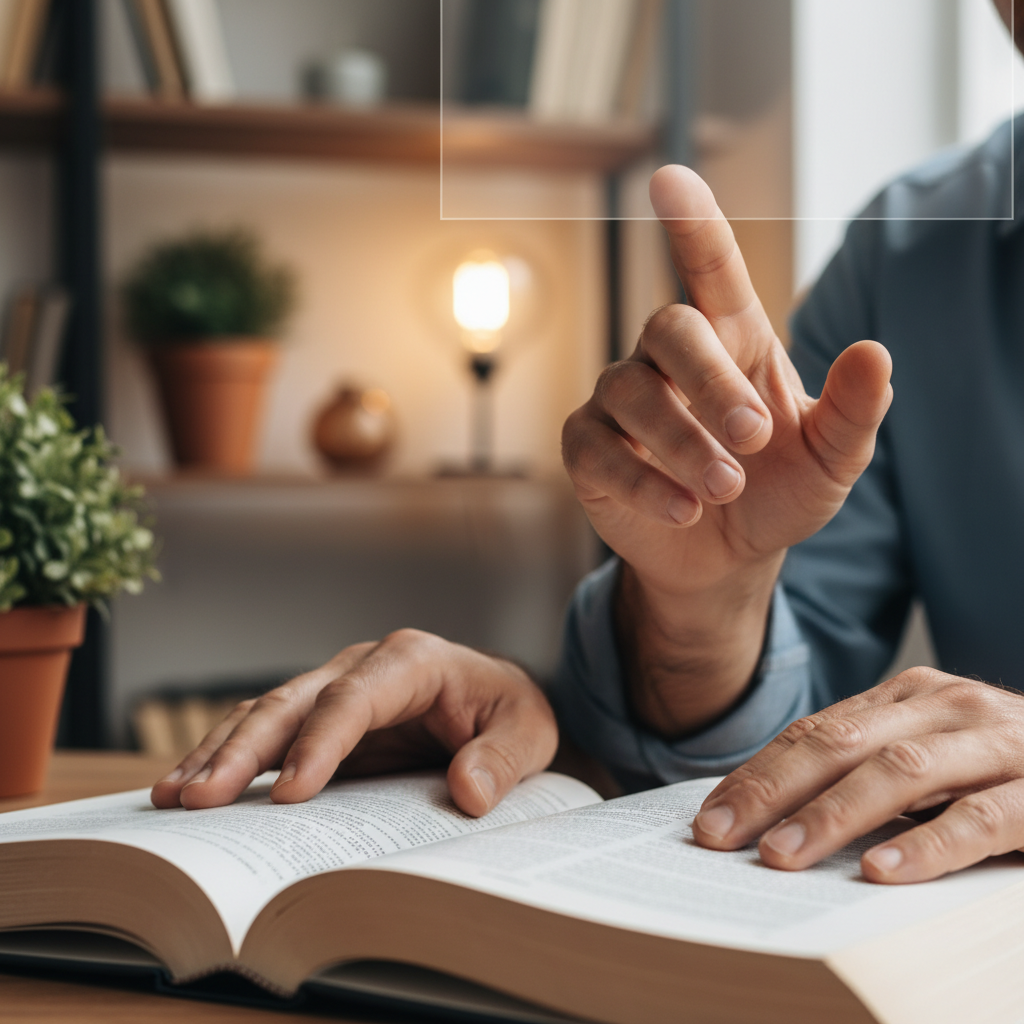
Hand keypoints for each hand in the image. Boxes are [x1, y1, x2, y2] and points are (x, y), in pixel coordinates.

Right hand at [150, 629, 557, 816]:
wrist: (497, 699)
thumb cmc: (510, 710)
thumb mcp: (529, 730)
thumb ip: (502, 757)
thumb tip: (467, 794)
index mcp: (411, 660)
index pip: (354, 698)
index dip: (320, 743)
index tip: (292, 794)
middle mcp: (361, 668)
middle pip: (292, 703)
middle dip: (244, 750)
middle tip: (199, 800)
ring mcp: (334, 690)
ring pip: (266, 715)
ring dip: (220, 755)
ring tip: (174, 801)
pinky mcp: (320, 720)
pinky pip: (268, 735)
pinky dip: (229, 760)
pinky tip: (192, 790)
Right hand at [561, 165, 891, 733]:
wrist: (726, 557)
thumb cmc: (778, 492)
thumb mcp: (831, 459)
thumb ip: (855, 411)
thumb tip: (875, 352)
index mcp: (732, 342)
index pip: (710, 270)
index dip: (692, 225)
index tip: (671, 178)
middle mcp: (668, 360)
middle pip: (669, 330)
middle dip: (710, 383)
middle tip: (752, 440)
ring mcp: (621, 402)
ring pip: (630, 393)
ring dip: (682, 442)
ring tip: (723, 488)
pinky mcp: (588, 449)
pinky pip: (599, 449)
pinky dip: (643, 481)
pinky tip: (683, 510)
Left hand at [692, 669, 1023, 882]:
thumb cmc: (1004, 768)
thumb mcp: (932, 757)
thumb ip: (870, 772)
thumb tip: (773, 818)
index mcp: (910, 698)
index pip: (815, 732)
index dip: (758, 773)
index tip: (711, 816)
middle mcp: (948, 707)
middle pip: (841, 744)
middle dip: (773, 790)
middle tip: (723, 836)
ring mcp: (999, 742)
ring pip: (901, 773)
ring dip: (834, 816)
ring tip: (782, 856)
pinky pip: (983, 818)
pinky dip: (929, 845)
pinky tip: (882, 873)